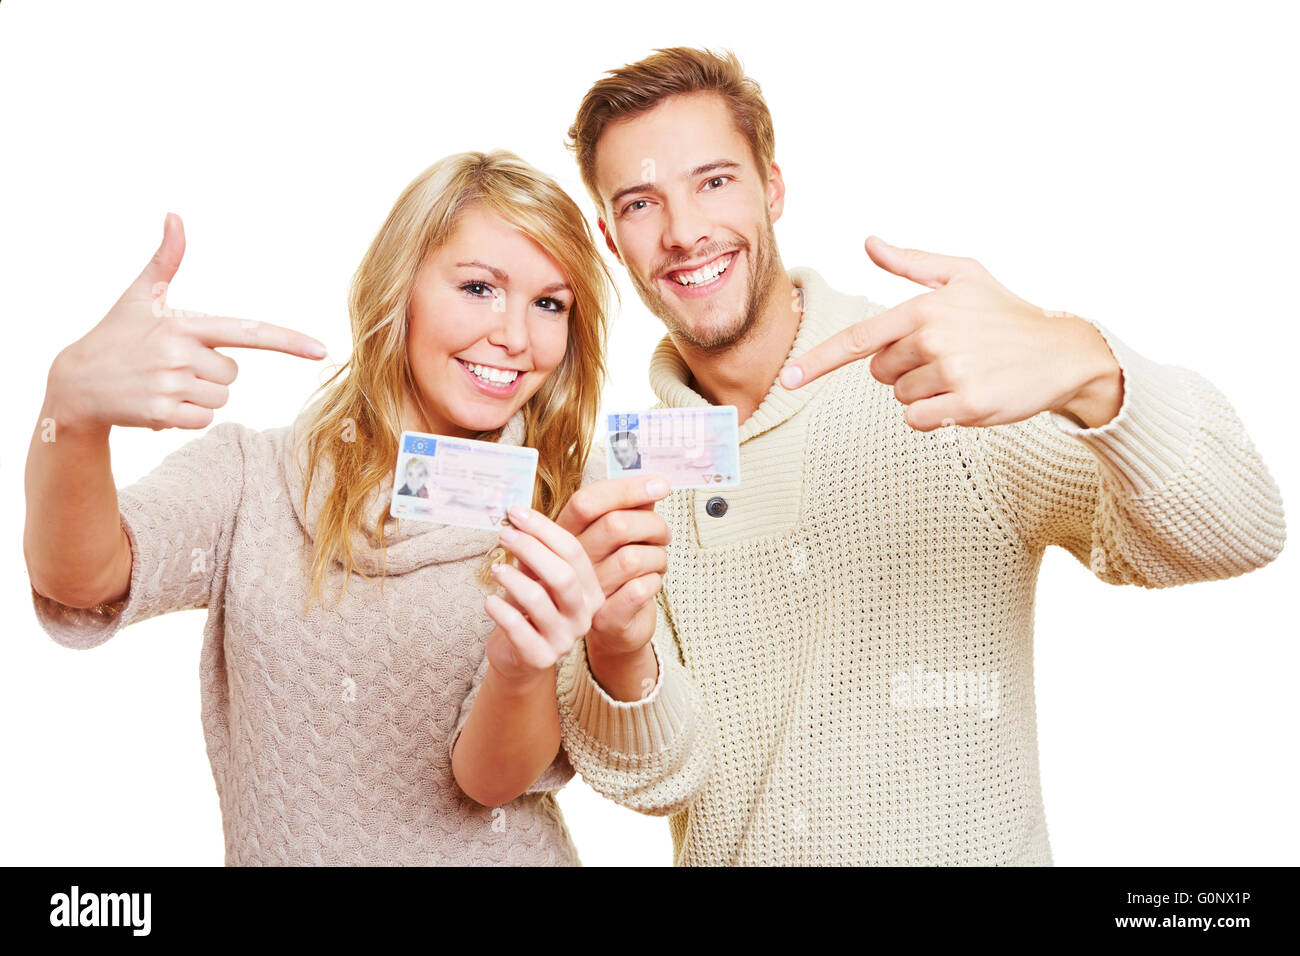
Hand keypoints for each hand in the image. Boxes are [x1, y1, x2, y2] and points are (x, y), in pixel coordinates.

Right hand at [46, 213, 327, 432]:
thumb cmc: (115, 336)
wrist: (75, 383)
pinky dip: (185, 417)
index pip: (248, 332)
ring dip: (197, 397)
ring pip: (220, 399)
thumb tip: (175, 216)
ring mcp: (171, 385)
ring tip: (161, 384)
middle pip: (232, 374)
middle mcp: (180, 353)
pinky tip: (156, 404)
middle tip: (169, 366)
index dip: (288, 340)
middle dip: (208, 374)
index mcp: (184, 323)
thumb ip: (165, 259)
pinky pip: (203, 420)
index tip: (321, 350)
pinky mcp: (162, 414)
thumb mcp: (139, 296)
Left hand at [483, 502, 605, 684]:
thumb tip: (516, 516)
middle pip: (562, 575)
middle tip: (505, 534)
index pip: (573, 552)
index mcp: (590, 591)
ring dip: (512, 578)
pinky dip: (499, 609)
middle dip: (531, 548)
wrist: (518, 656)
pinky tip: (489, 601)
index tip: (516, 512)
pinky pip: (517, 627)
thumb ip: (533, 552)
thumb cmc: (528, 610)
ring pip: (538, 599)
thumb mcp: (536, 578)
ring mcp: (564, 640)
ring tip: (495, 569)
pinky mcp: (540, 657)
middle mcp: (583, 615)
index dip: (544, 528)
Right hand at [555, 474, 670, 662]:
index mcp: (566, 534)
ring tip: (657, 562)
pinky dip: (654, 582)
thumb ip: (629, 509)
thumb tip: (654, 483)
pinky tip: (652, 583)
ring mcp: (585, 593)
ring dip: (658, 557)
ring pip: (632, 558)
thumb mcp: (615, 537)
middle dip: (653, 525)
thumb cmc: (615, 575)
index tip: (661, 485)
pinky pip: (638, 590)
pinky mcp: (605, 620)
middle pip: (616, 526)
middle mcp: (570, 563)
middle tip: (663, 534)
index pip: (587, 501)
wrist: (613, 628)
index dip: (627, 489)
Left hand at [778, 236, 1122, 430]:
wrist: (1062, 351)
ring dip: (925, 392)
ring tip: (964, 372)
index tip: (788, 379)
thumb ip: (912, 262)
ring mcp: (950, 372)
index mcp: (924, 307)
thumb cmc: (1006, 312)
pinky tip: (967, 395)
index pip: (859, 339)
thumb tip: (869, 241)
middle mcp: (933, 338)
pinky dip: (936, 414)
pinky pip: (920, 419)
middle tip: (949, 356)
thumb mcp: (963, 275)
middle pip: (881, 373)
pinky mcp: (967, 404)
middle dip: (906, 369)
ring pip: (901, 397)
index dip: (818, 361)